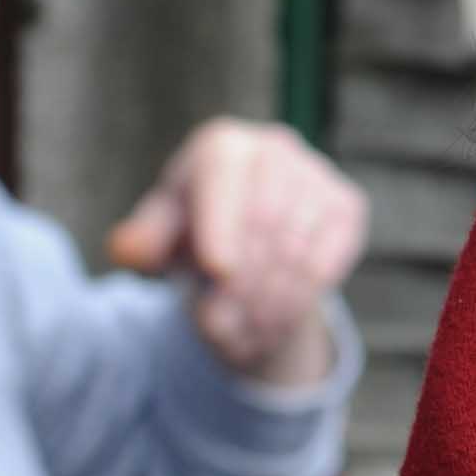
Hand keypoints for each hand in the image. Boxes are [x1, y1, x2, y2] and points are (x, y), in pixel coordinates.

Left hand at [107, 119, 369, 385]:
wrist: (246, 245)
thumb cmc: (193, 237)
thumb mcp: (158, 240)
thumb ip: (140, 242)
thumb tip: (129, 247)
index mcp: (221, 147)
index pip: (224, 178)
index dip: (224, 226)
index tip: (219, 274)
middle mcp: (274, 147)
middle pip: (265, 219)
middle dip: (242, 279)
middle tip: (220, 321)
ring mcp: (316, 174)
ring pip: (297, 247)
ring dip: (268, 299)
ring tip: (241, 329)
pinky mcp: (346, 205)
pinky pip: (327, 260)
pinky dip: (299, 298)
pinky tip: (274, 318)